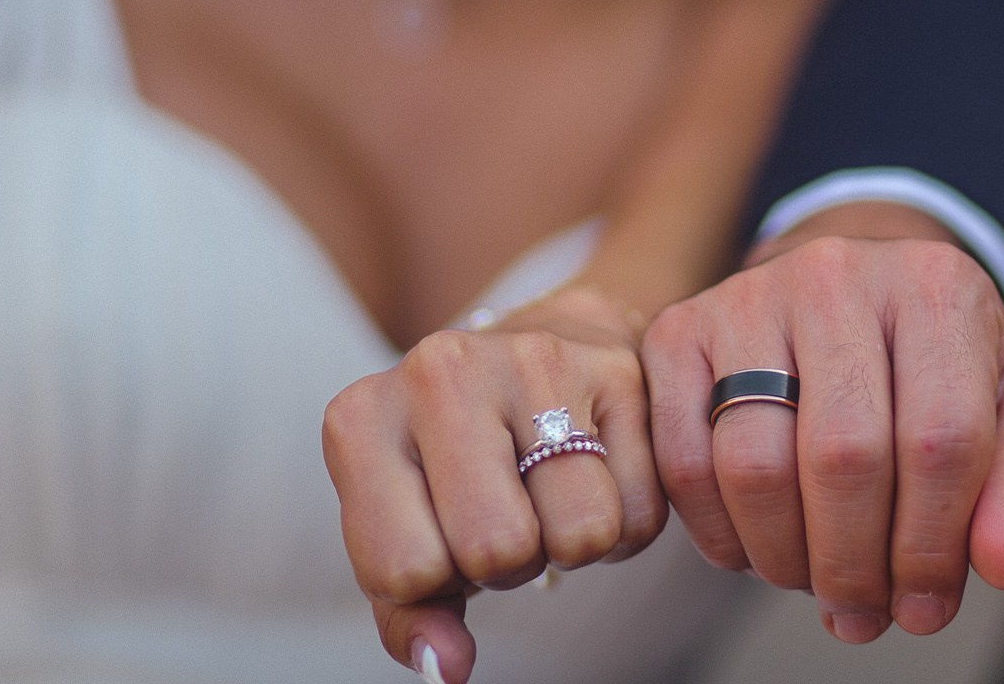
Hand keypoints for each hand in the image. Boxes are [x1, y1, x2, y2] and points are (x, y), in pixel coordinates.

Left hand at [323, 286, 665, 683]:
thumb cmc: (449, 467)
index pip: (406, 570)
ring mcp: (532, 359)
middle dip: (509, 563)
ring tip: (547, 494)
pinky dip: (624, 522)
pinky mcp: (613, 367)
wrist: (530, 350)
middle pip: (499, 549)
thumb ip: (410, 614)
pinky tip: (593, 473)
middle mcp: (441, 370)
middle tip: (504, 516)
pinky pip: (640, 510)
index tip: (443, 534)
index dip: (438, 580)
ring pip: (582, 533)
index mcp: (362, 418)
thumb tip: (448, 667)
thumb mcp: (402, 534)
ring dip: (572, 544)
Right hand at [641, 207, 1003, 644]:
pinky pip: (683, 461)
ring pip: (754, 465)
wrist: (855, 292)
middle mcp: (837, 274)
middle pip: (844, 456)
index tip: (928, 608)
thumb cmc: (940, 366)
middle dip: (855, 565)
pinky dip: (717, 534)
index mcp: (937, 287)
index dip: (934, 546)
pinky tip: (757, 550)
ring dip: (785, 558)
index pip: (942, 438)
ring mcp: (749, 296)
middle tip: (864, 613)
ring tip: (815, 580)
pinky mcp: (679, 329)